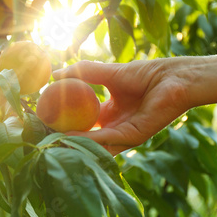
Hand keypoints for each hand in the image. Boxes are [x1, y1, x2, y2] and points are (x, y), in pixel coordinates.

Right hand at [52, 59, 191, 154]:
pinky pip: (108, 140)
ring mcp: (123, 134)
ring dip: (74, 143)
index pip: (81, 121)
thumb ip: (82, 73)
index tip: (44, 119)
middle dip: (66, 138)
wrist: (173, 77)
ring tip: (52, 141)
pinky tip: (72, 136)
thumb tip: (54, 74)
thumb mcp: (107, 72)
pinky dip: (90, 139)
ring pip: (95, 143)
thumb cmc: (145, 73)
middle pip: (86, 136)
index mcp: (109, 112)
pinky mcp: (133, 137)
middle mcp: (114, 126)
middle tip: (42, 136)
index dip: (64, 121)